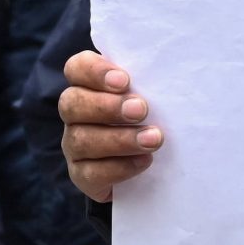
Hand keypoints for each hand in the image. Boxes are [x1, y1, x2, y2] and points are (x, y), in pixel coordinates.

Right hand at [59, 51, 161, 201]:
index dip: (95, 72)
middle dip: (107, 107)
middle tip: (141, 110)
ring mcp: (74, 146)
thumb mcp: (153, 97)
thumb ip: (150, 84)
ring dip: (120, 139)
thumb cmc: (152, 119)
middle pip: (72, 103)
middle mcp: (75, 114)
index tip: (125, 80)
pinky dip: (120, 167)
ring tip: (153, 139)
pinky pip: (91, 173)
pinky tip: (144, 161)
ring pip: (81, 139)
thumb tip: (171, 77)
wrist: (152, 168)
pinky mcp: (82, 175)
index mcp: (87, 86)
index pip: (76, 69)